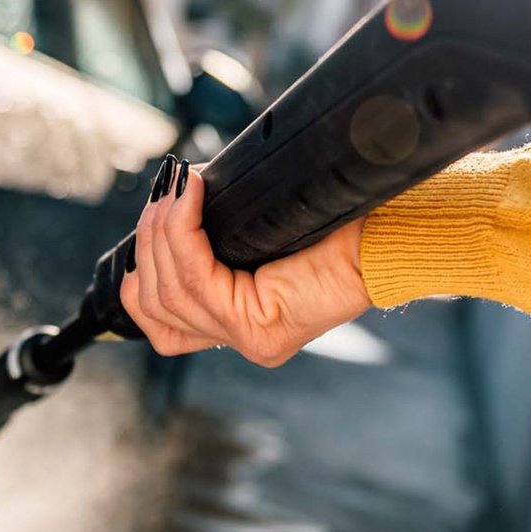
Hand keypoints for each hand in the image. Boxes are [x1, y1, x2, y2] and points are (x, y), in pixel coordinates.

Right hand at [120, 156, 370, 367]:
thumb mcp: (254, 237)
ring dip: (162, 232)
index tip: (152, 218)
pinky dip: (182, 233)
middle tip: (167, 189)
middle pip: (155, 301)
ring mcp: (247, 342)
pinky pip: (194, 280)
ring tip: (177, 190)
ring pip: (168, 291)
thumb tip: (165, 204)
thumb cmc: (332, 226)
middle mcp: (240, 341)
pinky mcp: (258, 330)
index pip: (159, 319)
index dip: (143, 269)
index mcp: (238, 325)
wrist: (387, 234)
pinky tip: (192, 197)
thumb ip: (211, 242)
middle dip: (150, 239)